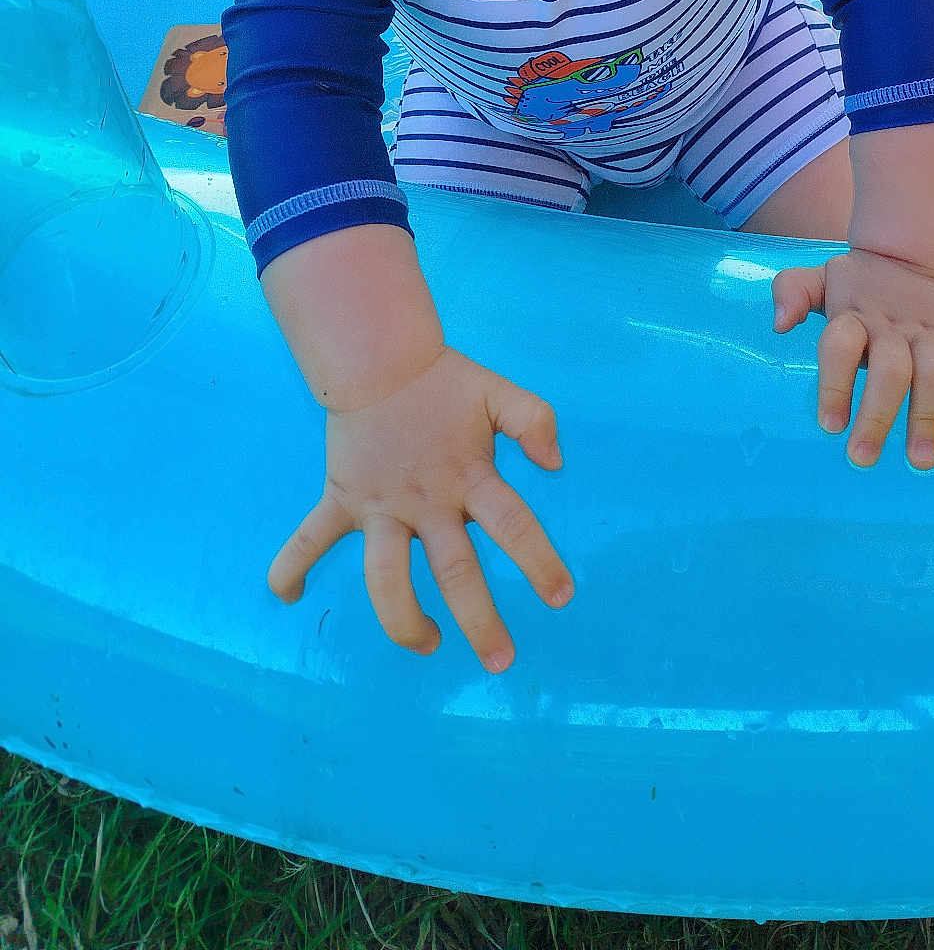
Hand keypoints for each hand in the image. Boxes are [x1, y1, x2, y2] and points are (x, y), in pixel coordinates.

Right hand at [268, 346, 571, 669]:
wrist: (381, 358)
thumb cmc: (444, 383)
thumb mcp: (498, 392)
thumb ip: (534, 419)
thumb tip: (555, 464)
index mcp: (469, 476)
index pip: (512, 525)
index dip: (538, 561)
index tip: (561, 597)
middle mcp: (426, 500)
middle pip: (454, 571)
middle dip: (479, 620)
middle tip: (501, 661)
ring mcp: (380, 505)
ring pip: (385, 577)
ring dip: (403, 620)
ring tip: (428, 643)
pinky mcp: (341, 498)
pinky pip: (309, 538)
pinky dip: (291, 565)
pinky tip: (285, 597)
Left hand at [772, 247, 933, 468]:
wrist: (911, 253)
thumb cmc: (857, 285)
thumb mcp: (820, 279)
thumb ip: (793, 292)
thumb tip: (779, 323)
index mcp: (854, 316)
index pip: (840, 347)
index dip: (835, 383)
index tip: (830, 426)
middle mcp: (893, 328)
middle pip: (889, 370)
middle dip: (878, 414)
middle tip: (863, 458)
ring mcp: (933, 335)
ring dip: (929, 417)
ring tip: (923, 461)